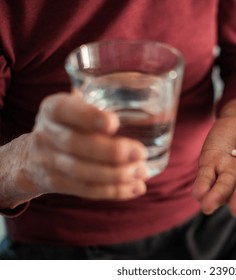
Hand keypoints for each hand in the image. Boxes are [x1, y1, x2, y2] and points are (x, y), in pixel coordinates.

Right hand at [19, 93, 148, 201]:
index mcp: (53, 108)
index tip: (114, 123)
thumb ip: (99, 97)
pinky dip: (114, 191)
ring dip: (116, 175)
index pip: (65, 110)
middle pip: (76, 145)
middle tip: (140, 153)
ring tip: (142, 171)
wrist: (30, 157)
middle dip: (111, 152)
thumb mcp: (74, 105)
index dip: (88, 117)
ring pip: (82, 172)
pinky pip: (86, 190)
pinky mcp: (57, 184)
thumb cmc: (68, 124)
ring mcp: (49, 162)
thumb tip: (141, 83)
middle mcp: (47, 134)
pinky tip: (136, 187)